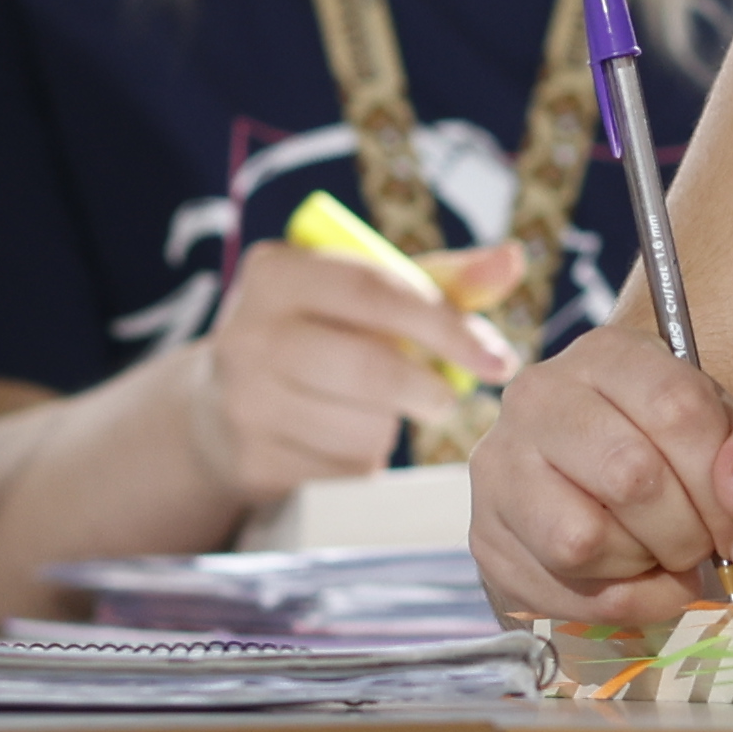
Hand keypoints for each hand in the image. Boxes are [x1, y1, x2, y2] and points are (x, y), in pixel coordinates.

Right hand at [183, 232, 530, 509]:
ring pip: (362, 425)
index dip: (445, 326)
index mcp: (274, 272)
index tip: (497, 359)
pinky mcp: (251, 461)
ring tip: (373, 411)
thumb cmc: (316, 336)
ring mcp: (243, 402)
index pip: (376, 292)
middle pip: (371, 366)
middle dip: (427, 388)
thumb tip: (512, 261)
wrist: (220, 405)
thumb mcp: (364, 297)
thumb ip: (441, 280)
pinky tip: (340, 440)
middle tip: (445, 398)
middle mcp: (246, 334)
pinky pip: (343, 470)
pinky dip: (363, 460)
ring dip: (390, 426)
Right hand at [478, 329, 732, 631]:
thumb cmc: (678, 461)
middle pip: (631, 476)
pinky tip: (635, 582)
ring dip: (644, 565)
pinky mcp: (487, 537)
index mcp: (608, 355)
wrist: (609, 501)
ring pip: (584, 539)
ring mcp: (501, 466)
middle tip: (703, 545)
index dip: (722, 481)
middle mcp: (540, 397)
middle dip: (688, 530)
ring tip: (660, 556)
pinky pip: (562, 590)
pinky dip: (619, 603)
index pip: (677, 410)